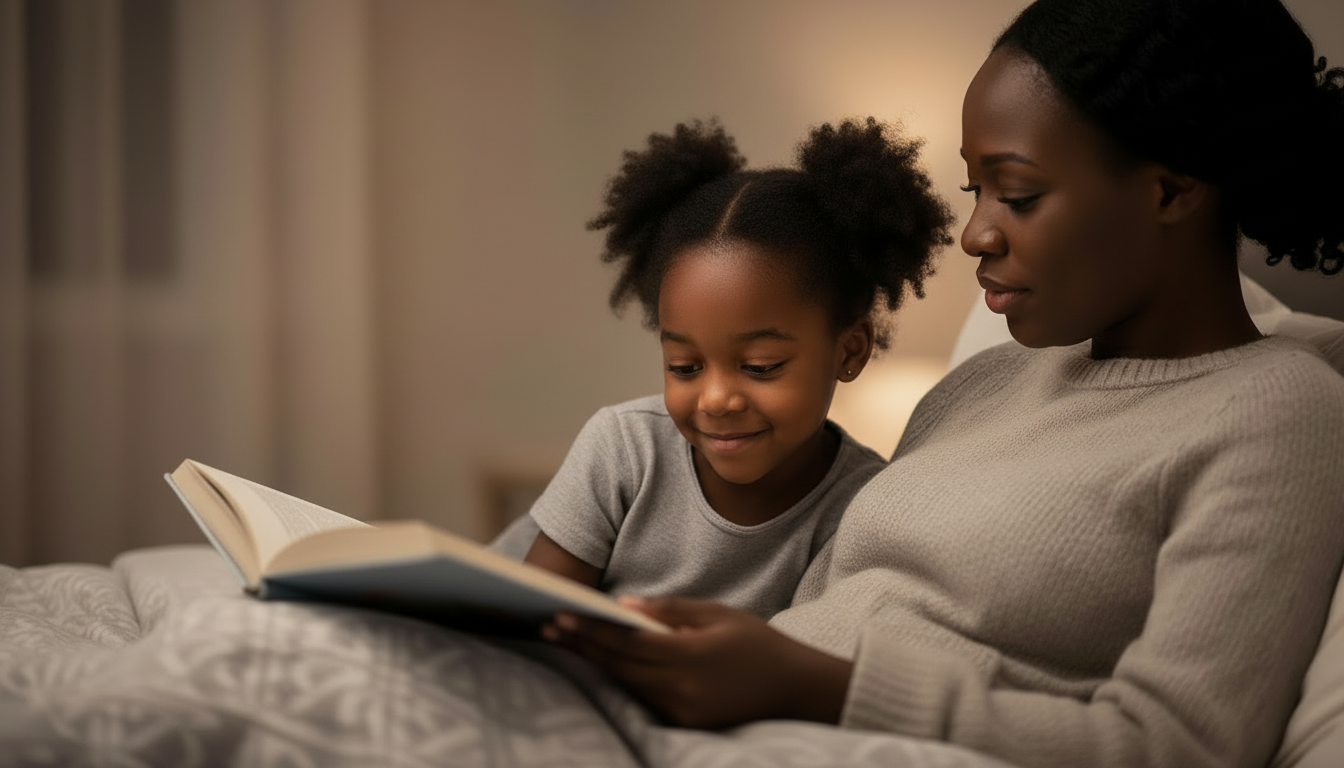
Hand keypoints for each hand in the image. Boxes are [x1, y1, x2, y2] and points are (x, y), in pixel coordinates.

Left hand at [542, 595, 851, 728]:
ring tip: (565, 641)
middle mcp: (682, 689)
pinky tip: (600, 663)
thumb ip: (670, 610)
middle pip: (619, 665)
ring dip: (595, 662)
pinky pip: (644, 698)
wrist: (794, 688)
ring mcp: (683, 711)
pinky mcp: (685, 724)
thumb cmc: (756, 643)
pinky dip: (620, 679)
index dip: (591, 629)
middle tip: (547, 626)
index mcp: (691, 656)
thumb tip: (623, 605)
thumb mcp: (718, 614)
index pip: (628, 642)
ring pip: (627, 684)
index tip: (560, 614)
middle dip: (582, 645)